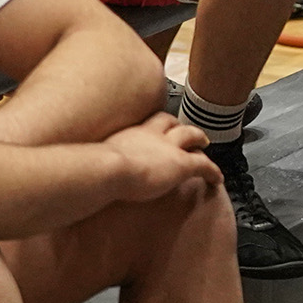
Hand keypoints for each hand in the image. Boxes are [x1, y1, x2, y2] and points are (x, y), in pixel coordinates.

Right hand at [104, 114, 221, 199]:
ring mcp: (168, 147)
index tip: (160, 128)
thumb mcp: (95, 160)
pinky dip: (213, 171)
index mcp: (131, 133)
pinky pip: (203, 165)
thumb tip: (85, 170)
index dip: (158, 125)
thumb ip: (96, 162)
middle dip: (181, 127)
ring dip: (199, 140)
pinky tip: (217, 179)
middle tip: (188, 133)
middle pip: (172, 123)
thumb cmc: (95, 168)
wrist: (107, 168)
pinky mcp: (181, 163)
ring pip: (190, 136)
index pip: (149, 124)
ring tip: (205, 145)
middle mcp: (151, 134)